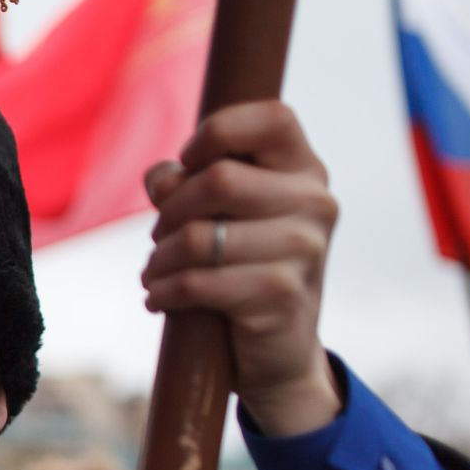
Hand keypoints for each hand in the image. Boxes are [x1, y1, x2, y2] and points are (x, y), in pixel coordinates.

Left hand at [141, 100, 342, 436]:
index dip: (216, 131)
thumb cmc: (243, 272)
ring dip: (159, 260)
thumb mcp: (221, 220)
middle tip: (158, 239)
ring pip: (199, 236)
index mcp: (305, 171)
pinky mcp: (281, 294)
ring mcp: (305, 249)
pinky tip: (158, 299)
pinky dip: (164, 291)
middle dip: (170, 212)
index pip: (272, 116)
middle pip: (218, 179)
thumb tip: (161, 175)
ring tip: (154, 274)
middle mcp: (315, 203)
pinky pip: (199, 282)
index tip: (188, 163)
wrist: (281, 353)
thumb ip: (189, 186)